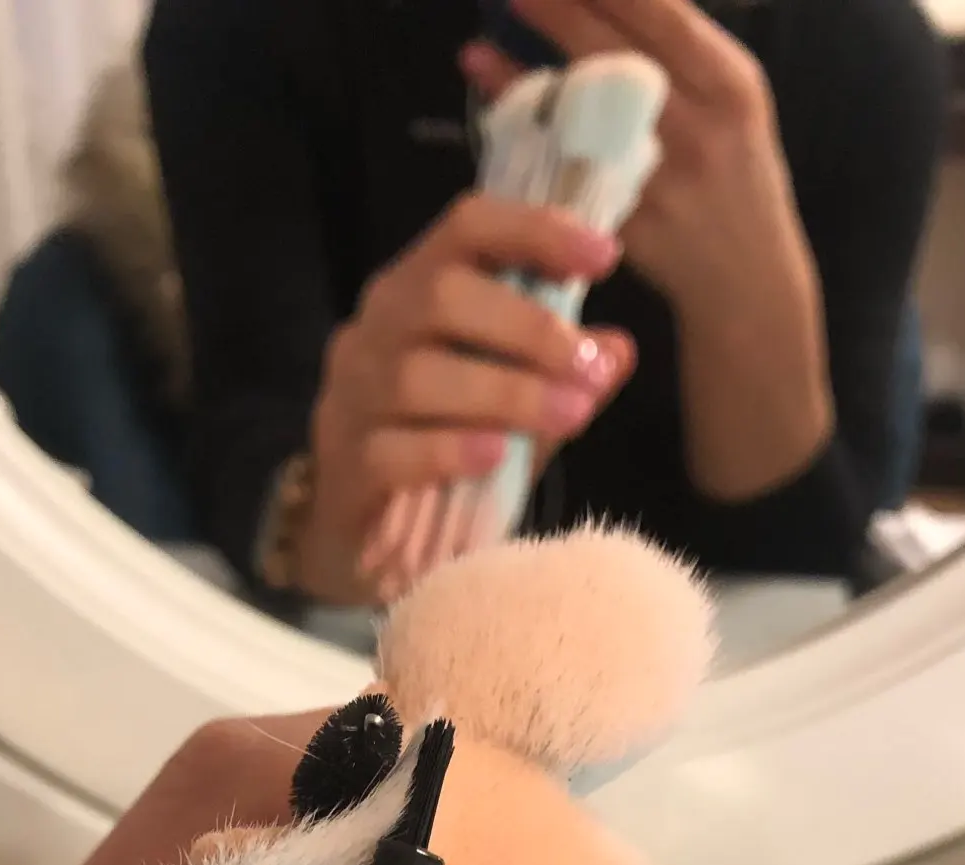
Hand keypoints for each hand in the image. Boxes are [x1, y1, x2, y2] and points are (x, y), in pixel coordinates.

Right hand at [299, 192, 635, 600]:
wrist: (363, 536)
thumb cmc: (444, 451)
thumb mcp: (511, 405)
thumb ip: (557, 375)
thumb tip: (618, 349)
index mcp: (415, 291)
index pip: (467, 228)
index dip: (536, 231)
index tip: (606, 257)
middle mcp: (374, 331)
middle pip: (440, 297)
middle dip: (528, 329)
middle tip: (589, 368)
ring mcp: (352, 399)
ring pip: (418, 377)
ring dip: (506, 394)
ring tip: (571, 417)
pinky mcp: (346, 468)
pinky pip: (393, 451)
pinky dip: (449, 450)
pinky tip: (496, 458)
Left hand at [465, 0, 831, 497]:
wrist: (746, 280)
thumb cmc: (733, 174)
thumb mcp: (730, 100)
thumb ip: (680, 50)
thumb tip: (612, 0)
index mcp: (729, 82)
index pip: (659, 11)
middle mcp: (697, 126)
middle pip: (615, 52)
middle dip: (556, 10)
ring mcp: (658, 180)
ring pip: (580, 117)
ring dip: (521, 79)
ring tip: (478, 47)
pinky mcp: (624, 223)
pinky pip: (564, 172)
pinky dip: (526, 139)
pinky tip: (491, 111)